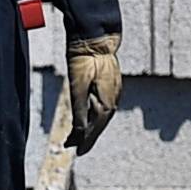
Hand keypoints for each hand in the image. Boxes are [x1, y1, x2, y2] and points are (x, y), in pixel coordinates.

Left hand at [63, 34, 124, 153]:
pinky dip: (96, 114)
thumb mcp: (77, 87)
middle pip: (99, 124)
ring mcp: (115, 92)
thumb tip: (79, 133)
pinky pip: (105, 106)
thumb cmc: (83, 60)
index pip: (94, 129)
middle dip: (88, 137)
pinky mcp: (112, 85)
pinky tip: (91, 115)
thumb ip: (79, 111)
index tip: (77, 153)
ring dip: (92, 126)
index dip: (85, 142)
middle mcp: (113, 100)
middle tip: (76, 147)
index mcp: (106, 103)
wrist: (96, 36)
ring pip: (103, 116)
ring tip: (81, 135)